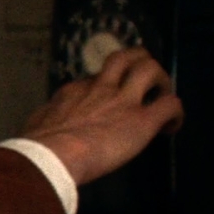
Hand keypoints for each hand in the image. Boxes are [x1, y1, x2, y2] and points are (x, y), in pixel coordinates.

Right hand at [20, 47, 183, 184]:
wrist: (50, 155)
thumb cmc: (37, 145)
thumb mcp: (37, 123)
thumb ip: (48, 118)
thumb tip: (46, 123)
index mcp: (75, 91)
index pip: (98, 77)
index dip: (109, 85)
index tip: (111, 99)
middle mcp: (101, 88)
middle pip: (126, 57)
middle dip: (140, 63)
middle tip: (146, 82)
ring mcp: (123, 102)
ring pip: (150, 68)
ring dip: (162, 80)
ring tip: (163, 95)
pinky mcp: (143, 121)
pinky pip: (170, 105)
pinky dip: (176, 114)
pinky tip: (171, 126)